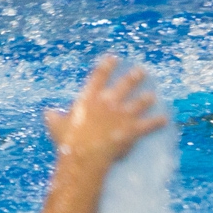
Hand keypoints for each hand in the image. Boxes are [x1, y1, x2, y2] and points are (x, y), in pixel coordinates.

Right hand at [45, 56, 167, 166]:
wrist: (85, 155)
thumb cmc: (69, 141)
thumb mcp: (56, 126)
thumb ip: (54, 117)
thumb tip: (47, 112)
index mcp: (90, 98)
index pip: (99, 75)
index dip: (107, 65)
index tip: (113, 57)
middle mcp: (109, 102)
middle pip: (125, 84)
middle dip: (134, 76)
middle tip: (141, 71)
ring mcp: (123, 115)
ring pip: (139, 102)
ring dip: (146, 99)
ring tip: (152, 95)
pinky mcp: (133, 129)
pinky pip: (148, 125)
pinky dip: (157, 122)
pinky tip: (164, 119)